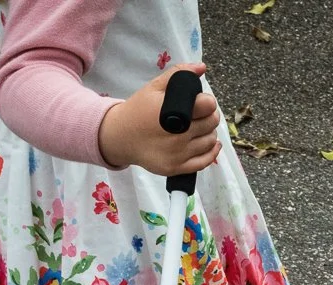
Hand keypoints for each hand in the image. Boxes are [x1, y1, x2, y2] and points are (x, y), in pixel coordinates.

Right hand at [97, 64, 221, 176]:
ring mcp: (177, 154)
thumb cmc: (138, 110)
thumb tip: (202, 67)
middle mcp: (177, 135)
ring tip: (199, 126)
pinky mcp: (176, 168)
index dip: (206, 101)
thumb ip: (178, 74)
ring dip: (209, 132)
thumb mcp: (154, 87)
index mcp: (172, 112)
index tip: (200, 101)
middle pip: (211, 122)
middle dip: (209, 115)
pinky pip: (205, 162)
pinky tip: (210, 142)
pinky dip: (212, 152)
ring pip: (210, 141)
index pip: (208, 105)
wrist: (120, 137)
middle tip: (201, 113)